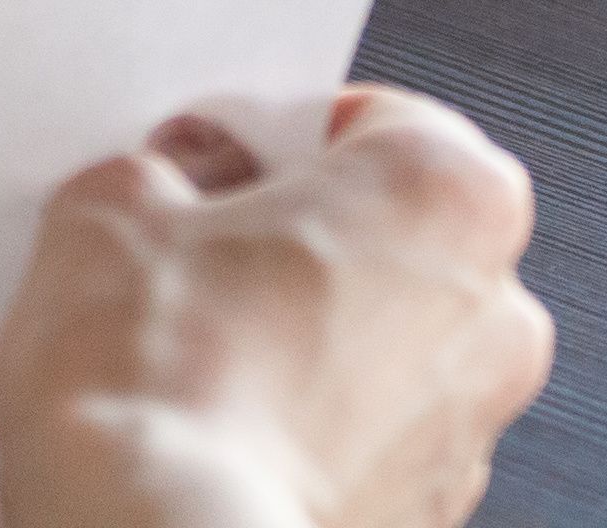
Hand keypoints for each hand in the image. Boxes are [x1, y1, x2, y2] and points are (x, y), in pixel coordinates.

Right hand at [0, 88, 554, 527]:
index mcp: (451, 192)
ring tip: (199, 360)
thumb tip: (171, 187)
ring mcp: (474, 430)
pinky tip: (222, 432)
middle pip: (394, 233)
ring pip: (386, 344)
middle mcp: (495, 309)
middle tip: (196, 258)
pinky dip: (313, 430)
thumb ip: (162, 169)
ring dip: (312, 341)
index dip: (271, 139)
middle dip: (303, 240)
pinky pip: (373, 440)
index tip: (213, 167)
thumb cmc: (162, 392)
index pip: (370, 119)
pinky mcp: (431, 520)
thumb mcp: (111, 208)